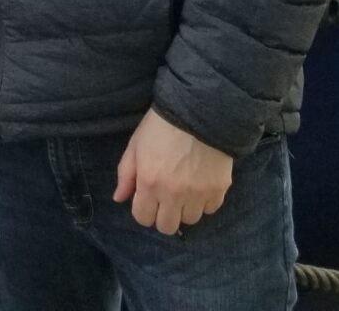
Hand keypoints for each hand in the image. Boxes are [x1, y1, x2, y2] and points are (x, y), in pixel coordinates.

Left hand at [112, 109, 232, 234]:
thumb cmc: (161, 126)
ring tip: (185, 189)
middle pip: (167, 227)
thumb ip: (126, 174)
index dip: (143, 211)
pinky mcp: (219, 189)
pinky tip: (201, 184)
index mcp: (150, 184)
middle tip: (166, 198)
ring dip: (186, 209)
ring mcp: (198, 194)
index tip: (147, 200)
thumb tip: (119, 198)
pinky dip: (205, 201)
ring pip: (191, 220)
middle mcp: (174, 194)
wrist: (198, 110)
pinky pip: (211, 209)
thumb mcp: (135, 145)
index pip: (143, 219)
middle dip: (164, 215)